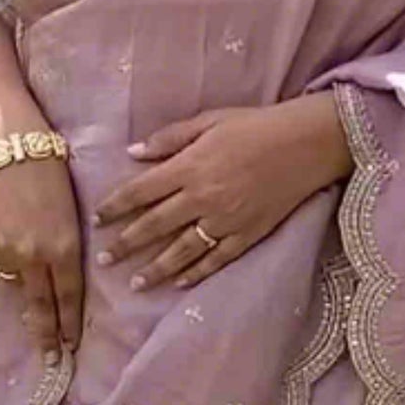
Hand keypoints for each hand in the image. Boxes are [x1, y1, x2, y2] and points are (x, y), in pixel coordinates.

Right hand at [0, 156, 83, 355]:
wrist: (7, 146)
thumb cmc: (49, 172)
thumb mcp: (69, 213)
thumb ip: (63, 250)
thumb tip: (50, 281)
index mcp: (63, 247)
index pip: (69, 297)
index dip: (70, 324)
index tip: (71, 347)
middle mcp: (34, 256)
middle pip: (42, 307)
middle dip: (47, 335)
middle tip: (53, 359)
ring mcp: (5, 251)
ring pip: (17, 281)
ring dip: (25, 284)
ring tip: (29, 278)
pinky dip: (5, 255)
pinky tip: (7, 233)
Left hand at [95, 97, 352, 291]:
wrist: (306, 144)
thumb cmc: (256, 126)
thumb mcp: (210, 121)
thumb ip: (170, 138)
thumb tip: (132, 153)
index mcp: (189, 167)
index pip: (140, 192)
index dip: (115, 206)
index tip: (97, 219)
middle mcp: (202, 198)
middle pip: (154, 226)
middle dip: (125, 244)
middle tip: (104, 260)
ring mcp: (225, 220)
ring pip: (181, 251)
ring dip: (155, 269)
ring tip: (134, 283)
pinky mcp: (248, 234)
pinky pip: (216, 259)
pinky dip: (196, 273)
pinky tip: (178, 283)